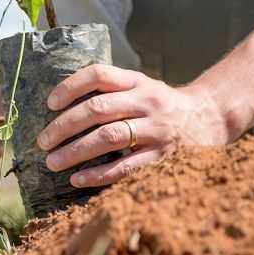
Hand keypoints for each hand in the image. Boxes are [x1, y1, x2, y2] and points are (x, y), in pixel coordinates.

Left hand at [35, 64, 239, 188]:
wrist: (210, 118)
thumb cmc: (163, 104)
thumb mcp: (142, 86)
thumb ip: (112, 91)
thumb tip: (62, 105)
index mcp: (137, 81)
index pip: (99, 74)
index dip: (71, 86)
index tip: (49, 103)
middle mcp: (147, 101)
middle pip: (98, 109)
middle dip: (64, 126)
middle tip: (42, 142)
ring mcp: (156, 129)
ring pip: (108, 138)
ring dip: (75, 151)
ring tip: (53, 162)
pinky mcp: (164, 157)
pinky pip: (126, 167)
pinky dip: (99, 174)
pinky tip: (79, 180)